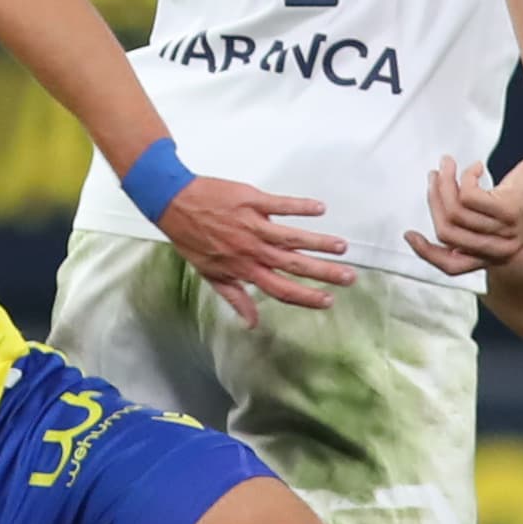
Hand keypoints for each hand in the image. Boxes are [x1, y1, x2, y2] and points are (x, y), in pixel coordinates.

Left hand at [160, 175, 352, 328]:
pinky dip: (301, 207)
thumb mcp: (209, 274)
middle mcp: (252, 250)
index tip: (328, 301)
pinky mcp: (252, 201)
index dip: (305, 297)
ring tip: (342, 246)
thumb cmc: (191, 239)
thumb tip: (251, 323)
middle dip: (324, 273)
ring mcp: (253, 225)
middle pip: (294, 265)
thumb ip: (235, 297)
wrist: (173, 204)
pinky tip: (320, 208)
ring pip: (292, 237)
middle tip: (349, 277)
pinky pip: (282, 205)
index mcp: (244, 269)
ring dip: (319, 242)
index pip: (280, 289)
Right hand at [411, 147, 522, 274]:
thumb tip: (442, 220)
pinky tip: (478, 166)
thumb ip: (479, 226)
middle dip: (434, 201)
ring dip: (446, 182)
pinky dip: (465, 176)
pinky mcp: (508, 210)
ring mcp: (505, 230)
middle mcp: (501, 249)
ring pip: (454, 212)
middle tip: (436, 174)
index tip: (409, 234)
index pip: (452, 266)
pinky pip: (466, 196)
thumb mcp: (505, 216)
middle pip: (446, 234)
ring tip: (450, 164)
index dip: (426, 252)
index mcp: (498, 256)